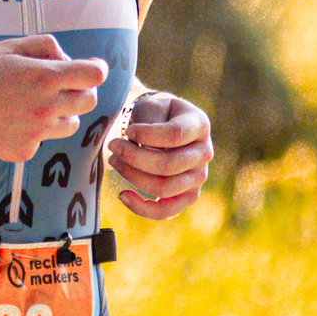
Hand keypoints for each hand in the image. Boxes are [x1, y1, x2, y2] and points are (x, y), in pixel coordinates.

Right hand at [0, 34, 108, 165]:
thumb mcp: (8, 47)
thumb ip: (45, 46)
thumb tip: (68, 59)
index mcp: (44, 77)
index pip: (94, 76)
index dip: (96, 69)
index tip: (90, 68)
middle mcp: (45, 107)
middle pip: (88, 101)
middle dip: (80, 90)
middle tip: (62, 86)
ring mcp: (36, 133)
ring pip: (71, 124)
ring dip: (62, 113)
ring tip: (33, 104)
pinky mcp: (25, 151)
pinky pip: (44, 140)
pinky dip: (35, 131)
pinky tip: (11, 121)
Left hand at [107, 90, 212, 218]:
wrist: (163, 124)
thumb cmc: (156, 113)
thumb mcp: (153, 105)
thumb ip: (150, 121)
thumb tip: (142, 148)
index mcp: (199, 125)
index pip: (175, 134)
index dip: (146, 135)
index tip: (128, 131)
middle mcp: (204, 152)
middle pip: (168, 164)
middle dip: (133, 157)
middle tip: (112, 146)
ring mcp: (198, 176)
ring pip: (164, 187)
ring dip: (132, 176)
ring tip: (114, 161)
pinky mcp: (187, 195)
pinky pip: (166, 210)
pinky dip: (142, 207)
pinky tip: (122, 195)